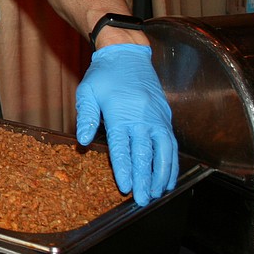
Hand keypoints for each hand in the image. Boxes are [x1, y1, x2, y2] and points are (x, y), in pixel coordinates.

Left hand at [75, 43, 177, 205]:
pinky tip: (168, 175)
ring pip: (164, 150)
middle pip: (145, 153)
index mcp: (121, 112)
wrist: (127, 53)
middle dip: (145, 178)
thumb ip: (86, 116)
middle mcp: (143, 116)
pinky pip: (171, 143)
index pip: (123, 146)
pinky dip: (171, 161)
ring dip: (162, 173)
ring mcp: (157, 117)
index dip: (125, 168)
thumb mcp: (88, 91)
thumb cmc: (104, 74)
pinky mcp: (165, 116)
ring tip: (158, 192)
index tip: (125, 187)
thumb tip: (81, 140)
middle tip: (143, 200)